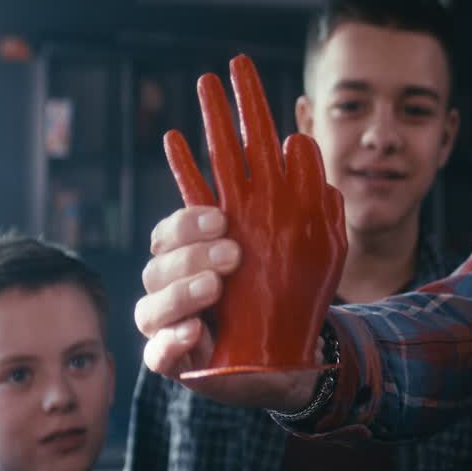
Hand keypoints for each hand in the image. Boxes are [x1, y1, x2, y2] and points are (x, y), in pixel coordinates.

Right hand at [135, 55, 345, 409]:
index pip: (196, 185)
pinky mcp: (173, 356)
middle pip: (164, 237)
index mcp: (214, 235)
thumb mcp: (318, 242)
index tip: (198, 108)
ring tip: (220, 284)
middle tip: (230, 238)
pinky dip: (175, 338)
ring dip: (185, 282)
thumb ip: (309, 197)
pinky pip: (159, 349)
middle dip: (190, 233)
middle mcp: (183, 268)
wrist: (292, 362)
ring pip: (154, 288)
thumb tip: (297, 142)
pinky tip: (199, 330)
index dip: (194, 150)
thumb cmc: (295, 294)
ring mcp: (172, 312)